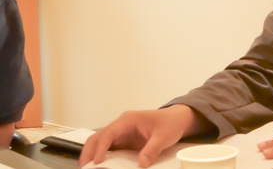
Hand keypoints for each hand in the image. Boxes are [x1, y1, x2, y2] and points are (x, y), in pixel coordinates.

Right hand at [79, 105, 205, 167]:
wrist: (176, 119)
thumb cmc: (170, 123)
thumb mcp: (164, 136)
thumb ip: (153, 149)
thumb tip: (141, 164)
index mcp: (129, 120)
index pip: (109, 133)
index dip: (101, 148)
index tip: (97, 162)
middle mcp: (121, 124)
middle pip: (98, 137)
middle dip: (88, 152)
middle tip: (84, 168)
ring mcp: (120, 132)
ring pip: (99, 142)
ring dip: (91, 155)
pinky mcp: (123, 140)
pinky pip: (108, 148)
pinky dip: (101, 157)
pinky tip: (99, 167)